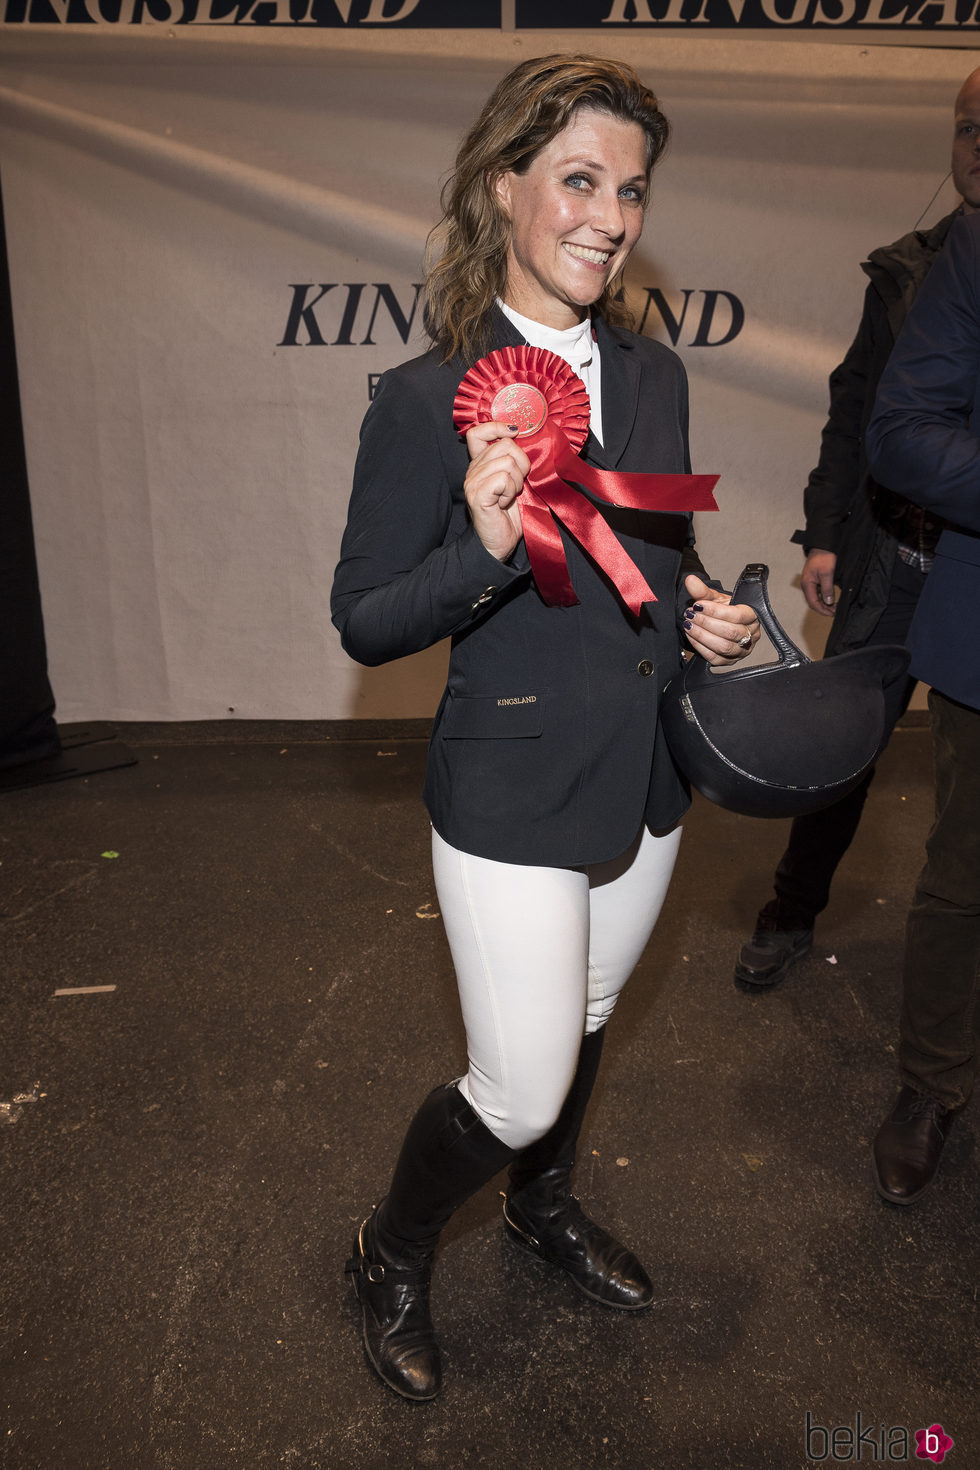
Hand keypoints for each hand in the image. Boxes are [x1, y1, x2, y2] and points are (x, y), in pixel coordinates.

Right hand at [463, 421, 530, 562]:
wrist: (499, 544)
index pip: (478, 432)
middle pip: (505, 445)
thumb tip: (527, 439)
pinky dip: (510, 491)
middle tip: (518, 485)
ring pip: (507, 461)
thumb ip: (516, 461)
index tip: (514, 433)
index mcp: (481, 464)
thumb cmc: (511, 516)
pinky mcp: (477, 494)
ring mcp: (472, 482)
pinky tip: (505, 503)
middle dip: (521, 464)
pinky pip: (503, 478)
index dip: (497, 427)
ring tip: (511, 496)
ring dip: (517, 481)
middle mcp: (472, 470)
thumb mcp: (517, 482)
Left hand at [682, 574, 760, 664]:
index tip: (698, 605)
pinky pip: (715, 657)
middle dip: (706, 623)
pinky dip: (700, 646)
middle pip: (730, 632)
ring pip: (723, 646)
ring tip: (689, 624)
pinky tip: (691, 636)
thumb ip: (703, 591)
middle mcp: (751, 635)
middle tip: (690, 614)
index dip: (716, 611)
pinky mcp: (730, 662)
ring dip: (702, 635)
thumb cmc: (723, 610)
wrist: (722, 623)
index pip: (737, 615)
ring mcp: (742, 650)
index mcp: (753, 616)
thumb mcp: (715, 598)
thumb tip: (690, 580)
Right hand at [801, 549, 836, 615]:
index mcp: (807, 584)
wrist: (823, 545)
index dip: (822, 610)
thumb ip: (827, 589)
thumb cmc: (823, 556)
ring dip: (825, 604)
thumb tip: (828, 601)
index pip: (813, 603)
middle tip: (835, 611)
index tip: (832, 613)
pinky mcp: (815, 580)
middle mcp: (807, 585)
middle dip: (824, 608)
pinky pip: (818, 592)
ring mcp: (810, 582)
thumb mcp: (827, 573)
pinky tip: (832, 599)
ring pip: (816, 598)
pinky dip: (825, 597)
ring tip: (835, 607)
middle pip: (813, 602)